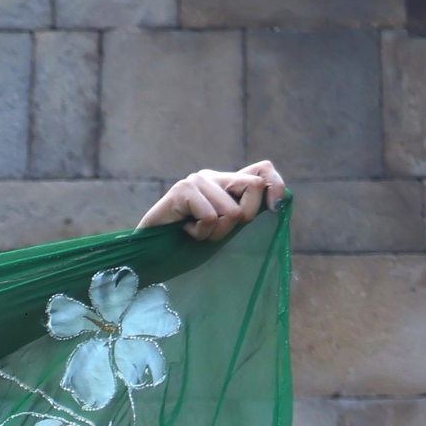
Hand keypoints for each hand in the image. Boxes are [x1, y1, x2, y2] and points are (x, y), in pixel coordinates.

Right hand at [135, 160, 284, 240]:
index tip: (274, 208)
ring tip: (196, 234)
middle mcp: (213, 176)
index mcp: (224, 183)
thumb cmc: (185, 246)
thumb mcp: (221, 230)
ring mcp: (197, 181)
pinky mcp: (182, 190)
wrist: (150, 255)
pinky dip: (200, 234)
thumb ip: (242, 214)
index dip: (275, 185)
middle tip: (217, 232)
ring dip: (215, 234)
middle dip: (242, 219)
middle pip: (253, 188)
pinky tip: (185, 232)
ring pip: (231, 211)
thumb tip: (275, 204)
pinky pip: (210, 217)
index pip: (262, 170)